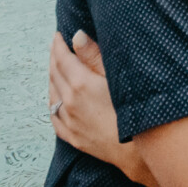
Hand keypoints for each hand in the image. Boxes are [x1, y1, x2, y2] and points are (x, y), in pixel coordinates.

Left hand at [47, 30, 154, 186]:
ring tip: (55, 68)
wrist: (135, 151)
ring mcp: (69, 121)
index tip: (57, 35)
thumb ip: (94, 55)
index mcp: (79, 84)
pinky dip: (52, 103)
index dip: (58, 44)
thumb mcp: (115, 77)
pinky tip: (54, 99)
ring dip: (52, 78)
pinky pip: (54, 117)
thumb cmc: (131, 110)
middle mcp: (69, 102)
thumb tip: (76, 36)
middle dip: (53, 58)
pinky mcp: (72, 137)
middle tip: (55, 47)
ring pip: (52, 94)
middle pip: (54, 74)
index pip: (62, 58)